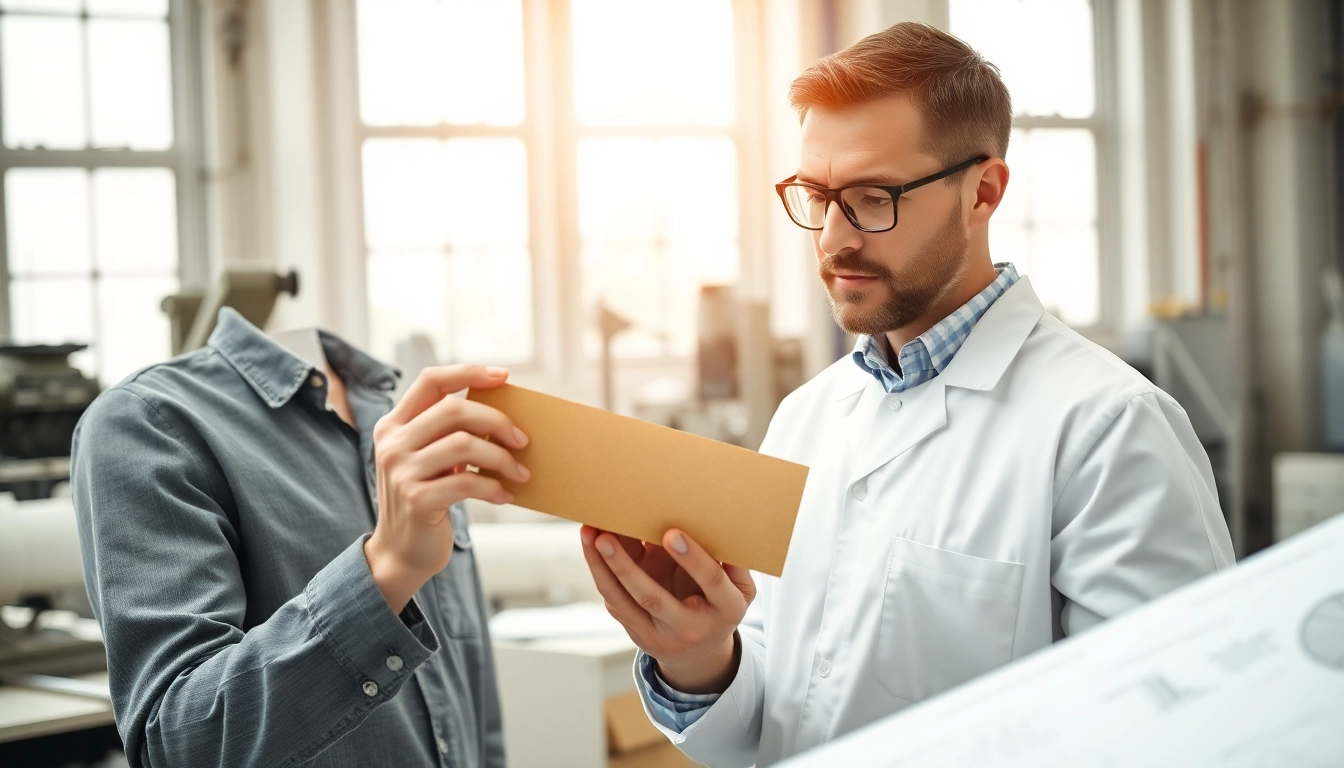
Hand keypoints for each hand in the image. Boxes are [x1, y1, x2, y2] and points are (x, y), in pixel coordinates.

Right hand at [365, 365, 530, 612]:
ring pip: (464, 443)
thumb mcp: (429, 459)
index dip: (468, 373)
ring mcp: (401, 471)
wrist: (401, 552)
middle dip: (497, 421)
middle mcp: (392, 443)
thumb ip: (448, 434)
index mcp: (394, 424)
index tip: (504, 376)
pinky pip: (467, 482)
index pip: (430, 381)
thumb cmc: (427, 498)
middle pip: (454, 409)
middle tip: (523, 440)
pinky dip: (494, 487)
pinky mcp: (416, 499)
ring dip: (501, 457)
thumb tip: (504, 414)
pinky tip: (506, 495)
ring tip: (520, 472)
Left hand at [580, 525, 754, 693]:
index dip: (693, 558)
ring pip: (624, 601)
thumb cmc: (720, 604)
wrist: (699, 653)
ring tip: (589, 534)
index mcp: (727, 609)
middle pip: (653, 598)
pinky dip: (600, 570)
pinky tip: (590, 544)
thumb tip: (717, 523)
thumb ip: (733, 561)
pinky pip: (614, 599)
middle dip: (627, 568)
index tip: (672, 533)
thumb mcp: (740, 588)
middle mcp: (690, 627)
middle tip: (606, 537)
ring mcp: (659, 634)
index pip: (711, 581)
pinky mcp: (636, 631)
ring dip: (602, 567)